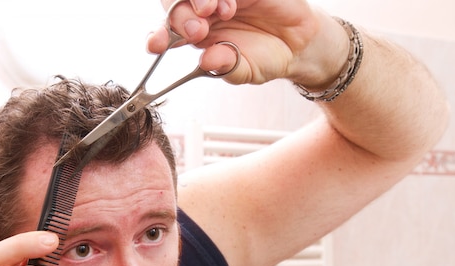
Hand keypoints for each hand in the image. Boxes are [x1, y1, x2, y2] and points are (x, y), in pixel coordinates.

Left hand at [147, 0, 346, 88]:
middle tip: (196, 29)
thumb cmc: (265, 58)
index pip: (166, 33)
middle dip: (179, 16)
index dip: (158, 37)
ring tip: (215, 12)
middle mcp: (201, 13)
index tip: (156, 44)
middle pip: (174, 5)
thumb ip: (226, 66)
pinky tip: (229, 6)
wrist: (298, 44)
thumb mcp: (246, 70)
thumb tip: (207, 61)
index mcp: (195, 36)